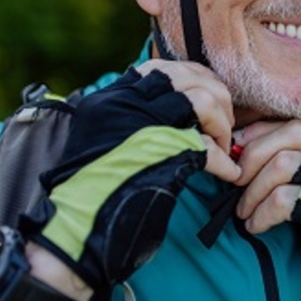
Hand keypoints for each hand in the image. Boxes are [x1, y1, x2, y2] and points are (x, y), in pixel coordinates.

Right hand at [18, 64, 240, 294]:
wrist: (72, 232)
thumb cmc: (92, 192)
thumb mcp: (106, 140)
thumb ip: (135, 117)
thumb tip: (177, 106)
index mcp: (111, 98)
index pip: (162, 69)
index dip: (195, 81)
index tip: (208, 102)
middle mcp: (125, 104)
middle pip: (189, 78)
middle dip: (217, 100)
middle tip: (222, 129)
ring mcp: (143, 127)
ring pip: (203, 101)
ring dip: (222, 126)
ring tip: (221, 149)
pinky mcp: (160, 157)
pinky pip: (206, 146)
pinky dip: (223, 161)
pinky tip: (227, 173)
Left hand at [231, 119, 300, 232]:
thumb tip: (250, 154)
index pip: (298, 124)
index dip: (262, 134)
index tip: (237, 151)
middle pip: (290, 135)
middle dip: (253, 158)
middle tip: (236, 183)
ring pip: (282, 165)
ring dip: (253, 190)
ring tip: (245, 211)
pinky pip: (283, 200)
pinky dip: (262, 213)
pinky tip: (256, 226)